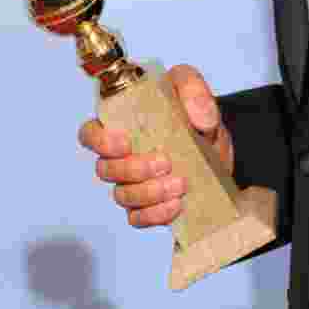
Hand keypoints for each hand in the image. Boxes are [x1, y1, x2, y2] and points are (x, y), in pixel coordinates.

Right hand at [77, 64, 233, 227]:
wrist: (218, 147)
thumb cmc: (194, 115)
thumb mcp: (195, 90)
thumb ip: (193, 89)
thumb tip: (199, 118)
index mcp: (123, 124)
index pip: (90, 134)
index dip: (99, 141)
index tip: (126, 143)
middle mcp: (122, 156)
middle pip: (105, 169)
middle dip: (133, 169)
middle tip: (166, 162)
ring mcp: (133, 183)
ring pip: (122, 195)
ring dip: (149, 192)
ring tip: (180, 184)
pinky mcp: (149, 206)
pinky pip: (138, 218)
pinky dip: (156, 214)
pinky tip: (176, 204)